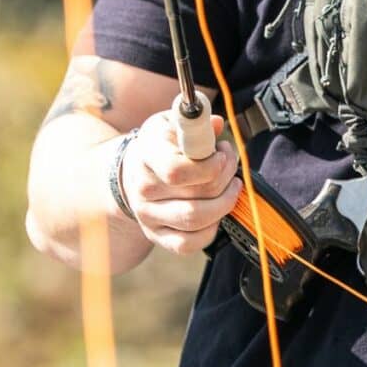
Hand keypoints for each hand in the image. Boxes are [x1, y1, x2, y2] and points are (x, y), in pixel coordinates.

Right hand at [120, 111, 240, 254]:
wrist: (134, 173)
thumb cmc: (161, 146)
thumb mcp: (173, 123)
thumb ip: (195, 122)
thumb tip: (215, 124)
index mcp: (147, 156)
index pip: (177, 171)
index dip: (210, 165)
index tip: (222, 152)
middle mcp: (144, 190)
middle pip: (198, 194)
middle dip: (227, 176)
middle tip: (230, 163)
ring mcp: (149, 216)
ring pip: (197, 220)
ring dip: (225, 202)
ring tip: (232, 186)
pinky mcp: (158, 236)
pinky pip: (190, 244)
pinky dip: (212, 229)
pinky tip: (217, 210)